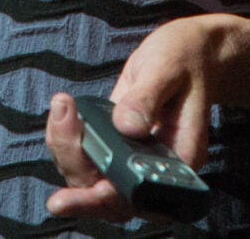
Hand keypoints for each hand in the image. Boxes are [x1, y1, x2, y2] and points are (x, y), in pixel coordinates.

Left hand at [44, 14, 242, 221]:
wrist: (188, 53)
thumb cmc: (185, 58)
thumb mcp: (167, 69)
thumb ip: (147, 98)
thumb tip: (126, 127)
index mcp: (179, 160)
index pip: (140, 195)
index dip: (110, 196)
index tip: (91, 181)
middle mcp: (155, 170)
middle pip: (107, 195)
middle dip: (76, 166)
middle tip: (61, 121)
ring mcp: (133, 161)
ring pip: (89, 180)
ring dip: (66, 149)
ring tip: (63, 107)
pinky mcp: (116, 147)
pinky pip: (85, 159)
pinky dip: (66, 139)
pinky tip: (65, 109)